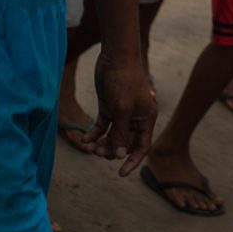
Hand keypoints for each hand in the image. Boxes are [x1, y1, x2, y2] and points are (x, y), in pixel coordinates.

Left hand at [84, 51, 155, 175]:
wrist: (115, 57)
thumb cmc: (123, 81)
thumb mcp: (122, 109)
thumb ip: (122, 133)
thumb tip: (120, 155)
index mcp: (146, 119)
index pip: (142, 147)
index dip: (133, 161)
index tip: (120, 173)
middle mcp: (136, 118)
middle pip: (126, 144)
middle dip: (113, 151)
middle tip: (98, 152)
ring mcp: (122, 113)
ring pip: (113, 137)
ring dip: (103, 144)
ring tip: (91, 147)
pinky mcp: (109, 107)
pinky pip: (103, 127)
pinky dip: (95, 134)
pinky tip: (86, 139)